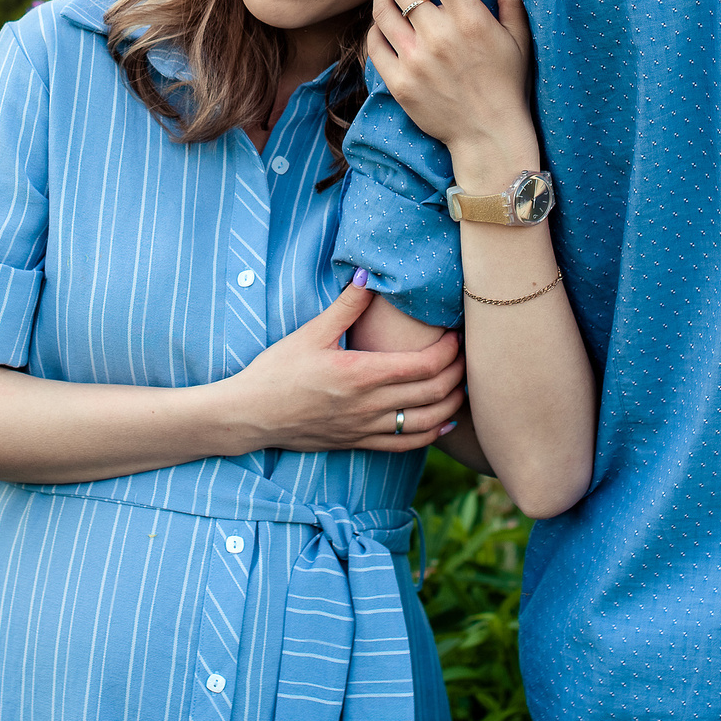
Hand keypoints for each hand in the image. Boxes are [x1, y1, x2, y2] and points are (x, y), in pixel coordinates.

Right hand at [218, 279, 463, 454]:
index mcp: (359, 374)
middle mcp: (368, 405)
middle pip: (433, 394)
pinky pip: (405, 445)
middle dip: (458, 374)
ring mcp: (365, 428)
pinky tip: (443, 421)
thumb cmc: (277, 371)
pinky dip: (432, 434)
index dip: (449, 351)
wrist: (252, 415)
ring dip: (451, 404)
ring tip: (462, 385)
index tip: (456, 334)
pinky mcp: (359, 443)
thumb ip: (345, 307)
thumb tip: (369, 276)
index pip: (423, 366)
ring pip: (426, 423)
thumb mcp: (310, 333)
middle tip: (468, 354)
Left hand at [368, 0, 535, 162]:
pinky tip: (383, 24)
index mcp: (469, 19)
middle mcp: (438, 36)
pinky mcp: (398, 82)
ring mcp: (415, 60)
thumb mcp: (518, 35)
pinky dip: (375, 29)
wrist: (488, 134)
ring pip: (382, 12)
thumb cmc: (508, 82)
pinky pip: (374, 44)